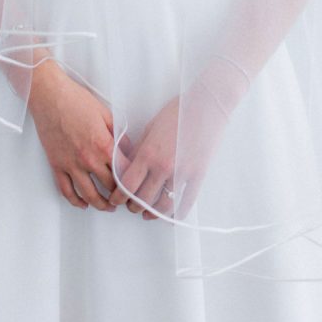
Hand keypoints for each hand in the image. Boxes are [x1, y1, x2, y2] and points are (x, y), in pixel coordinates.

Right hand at [28, 60, 134, 212]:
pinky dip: (75, 201)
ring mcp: (71, 164)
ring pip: (89, 194)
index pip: (124, 172)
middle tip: (125, 198)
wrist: (50, 97)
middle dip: (120, 195)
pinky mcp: (57, 165)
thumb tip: (128, 150)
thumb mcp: (106, 114)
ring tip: (108, 206)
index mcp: (103, 145)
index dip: (132, 181)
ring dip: (101, 204)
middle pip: (109, 186)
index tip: (136, 185)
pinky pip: (66, 190)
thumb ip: (118, 135)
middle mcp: (88, 159)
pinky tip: (83, 204)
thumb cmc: (76, 100)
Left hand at [107, 80, 231, 220]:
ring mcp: (182, 173)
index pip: (127, 184)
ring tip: (147, 213)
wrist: (205, 105)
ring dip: (152, 213)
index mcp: (148, 153)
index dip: (118, 196)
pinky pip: (186, 202)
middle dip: (133, 206)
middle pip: (142, 199)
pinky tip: (172, 216)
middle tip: (130, 206)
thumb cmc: (177, 111)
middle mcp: (163, 166)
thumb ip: (139, 149)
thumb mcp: (151, 127)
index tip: (115, 199)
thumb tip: (130, 166)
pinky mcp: (198, 175)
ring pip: (163, 206)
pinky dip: (177, 214)